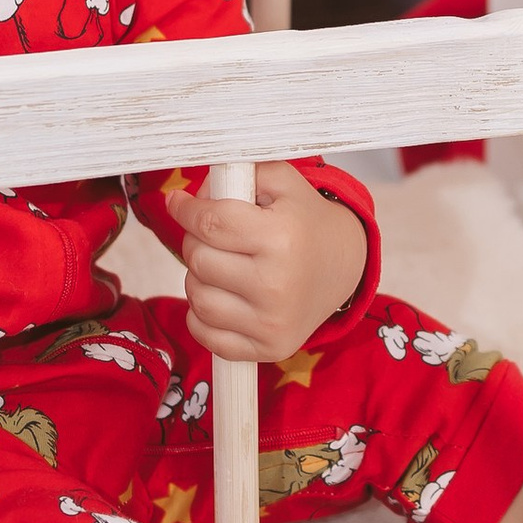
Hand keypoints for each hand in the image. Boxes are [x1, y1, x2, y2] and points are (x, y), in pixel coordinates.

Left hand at [169, 161, 366, 365]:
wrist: (343, 267)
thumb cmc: (305, 222)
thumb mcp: (282, 182)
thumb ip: (237, 173)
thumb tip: (188, 198)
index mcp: (281, 238)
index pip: (210, 222)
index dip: (186, 209)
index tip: (178, 202)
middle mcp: (277, 285)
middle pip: (199, 259)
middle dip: (197, 241)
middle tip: (214, 235)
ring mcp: (272, 323)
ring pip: (197, 298)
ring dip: (199, 277)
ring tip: (222, 265)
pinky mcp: (268, 349)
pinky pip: (205, 333)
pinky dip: (202, 314)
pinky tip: (222, 295)